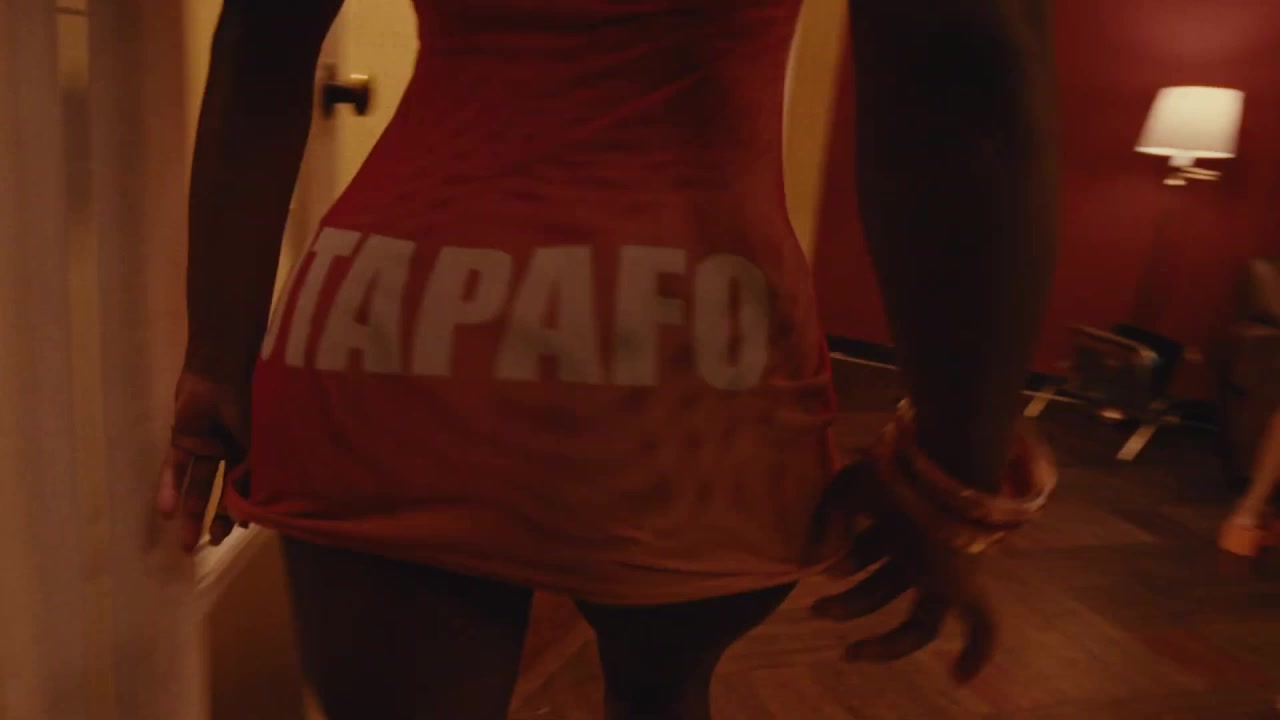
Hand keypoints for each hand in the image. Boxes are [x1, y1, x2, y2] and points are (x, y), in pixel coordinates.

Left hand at [156, 371, 250, 551]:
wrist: (219, 375)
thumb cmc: (244, 408)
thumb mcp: (251, 447)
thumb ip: (246, 479)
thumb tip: (244, 517)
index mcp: (248, 456)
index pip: (242, 492)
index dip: (237, 514)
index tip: (232, 534)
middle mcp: (226, 456)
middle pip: (217, 495)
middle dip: (209, 521)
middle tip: (200, 547)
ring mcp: (203, 450)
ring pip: (196, 487)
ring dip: (188, 514)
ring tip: (182, 543)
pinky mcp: (181, 442)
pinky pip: (174, 469)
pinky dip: (169, 489)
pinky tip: (165, 511)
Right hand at [812, 458, 996, 683]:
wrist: (944, 456)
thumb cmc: (896, 469)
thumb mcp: (847, 490)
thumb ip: (829, 521)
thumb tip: (815, 558)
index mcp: (898, 526)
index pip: (868, 556)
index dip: (846, 570)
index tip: (821, 577)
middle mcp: (922, 550)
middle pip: (886, 591)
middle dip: (851, 605)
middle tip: (817, 611)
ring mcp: (946, 568)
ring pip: (921, 621)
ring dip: (885, 641)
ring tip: (852, 650)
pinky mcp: (967, 582)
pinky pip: (982, 625)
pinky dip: (976, 652)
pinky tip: (960, 679)